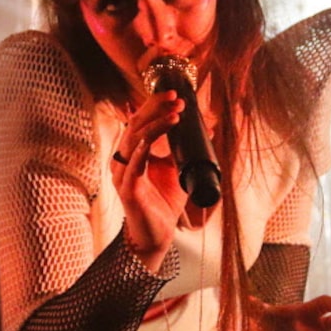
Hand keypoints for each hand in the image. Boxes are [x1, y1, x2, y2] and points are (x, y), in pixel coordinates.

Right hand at [111, 90, 188, 270]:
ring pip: (134, 141)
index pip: (140, 120)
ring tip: (174, 115)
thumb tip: (207, 126)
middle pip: (135, 125)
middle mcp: (124, 159)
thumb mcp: (178, 170)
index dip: (154, 105)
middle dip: (155, 108)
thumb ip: (186, 148)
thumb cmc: (164, 203)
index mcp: (133, 152)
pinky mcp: (128, 189)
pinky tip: (149, 140)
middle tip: (176, 98)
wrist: (157, 235)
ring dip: (154, 125)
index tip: (175, 94)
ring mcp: (123, 174)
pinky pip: (133, 166)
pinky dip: (141, 151)